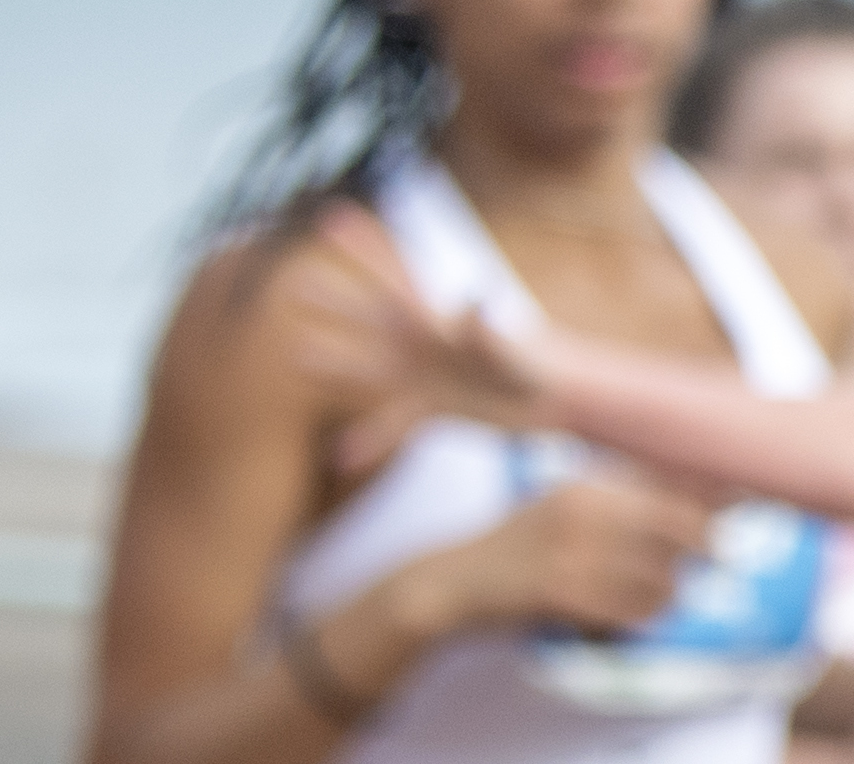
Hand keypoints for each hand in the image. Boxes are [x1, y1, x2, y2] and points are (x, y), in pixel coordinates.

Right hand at [292, 203, 559, 437]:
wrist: (560, 400)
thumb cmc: (540, 367)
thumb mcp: (511, 348)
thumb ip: (488, 328)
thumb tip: (475, 300)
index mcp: (435, 322)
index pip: (390, 277)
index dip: (362, 246)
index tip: (331, 217)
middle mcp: (423, 346)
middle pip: (367, 317)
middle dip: (332, 299)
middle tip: (293, 281)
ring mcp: (425, 378)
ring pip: (368, 368)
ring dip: (333, 364)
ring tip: (298, 355)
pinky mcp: (434, 411)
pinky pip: (392, 426)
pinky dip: (368, 440)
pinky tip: (340, 456)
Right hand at [434, 468, 713, 640]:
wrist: (449, 583)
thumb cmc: (519, 549)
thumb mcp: (565, 507)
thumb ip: (624, 504)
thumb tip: (703, 506)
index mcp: (586, 487)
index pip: (670, 492)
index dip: (717, 504)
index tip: (746, 510)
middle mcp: (583, 511)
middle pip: (680, 532)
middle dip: (707, 550)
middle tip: (723, 562)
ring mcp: (573, 552)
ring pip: (663, 580)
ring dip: (669, 596)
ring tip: (652, 599)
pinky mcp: (564, 593)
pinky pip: (634, 613)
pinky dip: (639, 621)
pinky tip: (622, 621)